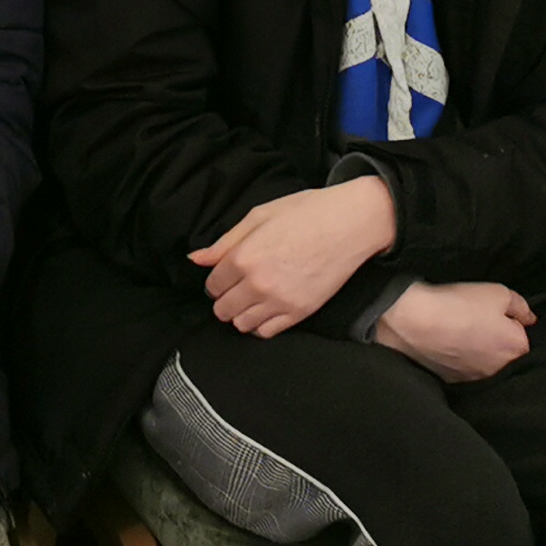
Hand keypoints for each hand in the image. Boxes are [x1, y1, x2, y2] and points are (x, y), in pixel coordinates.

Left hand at [190, 177, 396, 337]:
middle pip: (223, 309)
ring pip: (241, 324)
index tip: (226, 274)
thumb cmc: (305, 213)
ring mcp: (279, 302)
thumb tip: (196, 259)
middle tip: (237, 287)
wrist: (350, 224)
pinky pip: (266, 332)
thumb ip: (225, 242)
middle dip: (225, 298)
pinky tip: (266, 309)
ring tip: (252, 298)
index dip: (216, 279)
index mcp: (244, 257)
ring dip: (241, 313)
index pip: (213, 284)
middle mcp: (258, 284)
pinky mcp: (300, 313)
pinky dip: (260, 325)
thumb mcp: (259, 216)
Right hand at [375, 282, 535, 382]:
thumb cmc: (460, 305)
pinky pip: (463, 368)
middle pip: (504, 352)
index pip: (523, 334)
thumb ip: (520, 306)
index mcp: (516, 348)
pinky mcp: (454, 382)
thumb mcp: (498, 292)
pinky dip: (459, 358)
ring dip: (477, 350)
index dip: (509, 320)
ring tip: (459, 330)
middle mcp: (500, 370)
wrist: (416, 321)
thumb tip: (530, 319)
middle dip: (496, 338)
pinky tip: (447, 342)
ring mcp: (476, 378)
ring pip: (484, 361)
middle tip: (476, 320)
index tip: (493, 311)